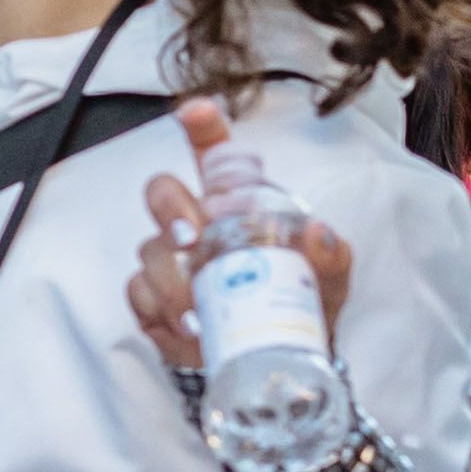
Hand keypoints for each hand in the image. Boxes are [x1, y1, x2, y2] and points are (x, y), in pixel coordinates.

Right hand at [123, 97, 354, 361]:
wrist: (277, 360)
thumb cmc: (300, 305)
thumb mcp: (328, 279)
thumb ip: (330, 255)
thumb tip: (318, 233)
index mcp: (234, 205)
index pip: (213, 155)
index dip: (203, 129)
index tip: (195, 112)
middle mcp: (195, 224)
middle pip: (163, 194)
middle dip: (170, 210)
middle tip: (193, 239)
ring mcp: (170, 262)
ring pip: (150, 250)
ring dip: (172, 279)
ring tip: (201, 312)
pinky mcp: (153, 302)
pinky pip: (139, 294)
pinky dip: (160, 310)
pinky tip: (186, 327)